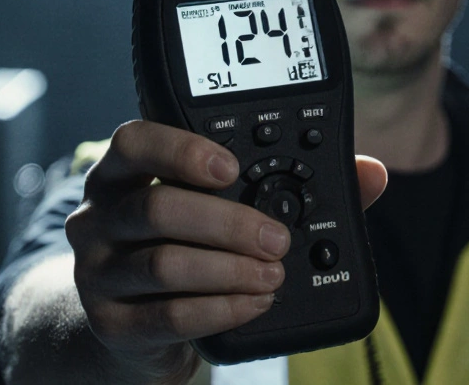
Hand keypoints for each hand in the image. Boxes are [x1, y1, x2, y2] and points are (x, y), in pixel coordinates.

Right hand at [63, 120, 386, 383]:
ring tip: (273, 274)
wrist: (137, 324)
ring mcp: (98, 271)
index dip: (181, 149)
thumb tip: (370, 175)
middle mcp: (100, 216)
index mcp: (124, 172)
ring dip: (230, 270)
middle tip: (278, 239)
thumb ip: (294, 185)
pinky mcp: (110, 322)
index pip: (135, 142)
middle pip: (156, 207)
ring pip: (164, 264)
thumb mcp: (228, 208)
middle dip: (229, 223)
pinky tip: (254, 304)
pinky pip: (167, 316)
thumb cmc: (189, 246)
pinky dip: (220, 309)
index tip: (230, 166)